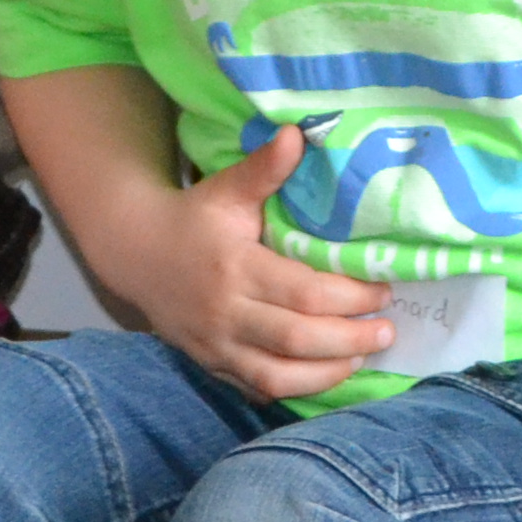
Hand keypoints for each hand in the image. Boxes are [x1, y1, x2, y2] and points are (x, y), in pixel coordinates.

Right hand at [126, 123, 394, 399]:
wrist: (135, 252)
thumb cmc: (193, 219)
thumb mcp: (226, 190)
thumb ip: (265, 168)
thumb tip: (298, 133)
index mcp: (236, 267)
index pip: (304, 293)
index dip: (350, 296)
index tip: (383, 289)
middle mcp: (225, 312)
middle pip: (297, 339)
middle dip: (350, 339)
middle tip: (387, 332)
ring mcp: (215, 344)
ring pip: (277, 375)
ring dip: (326, 374)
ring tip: (360, 358)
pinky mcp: (210, 363)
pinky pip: (255, 388)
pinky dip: (293, 389)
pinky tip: (322, 376)